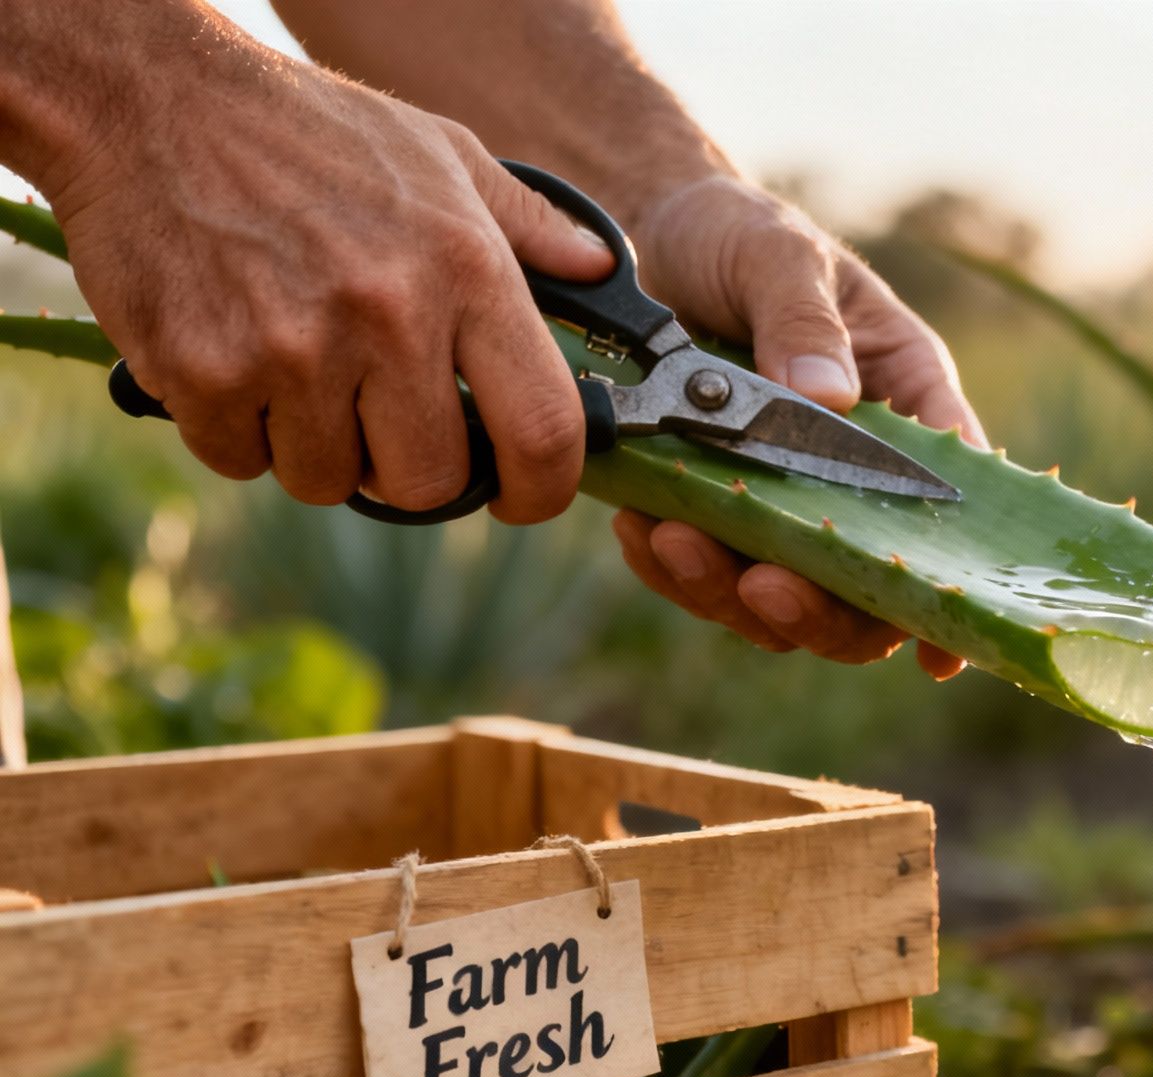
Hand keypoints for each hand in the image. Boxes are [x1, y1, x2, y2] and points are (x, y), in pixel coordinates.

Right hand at [43, 32, 613, 522]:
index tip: (523, 496)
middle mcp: (389, 317)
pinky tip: (236, 354)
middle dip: (412, 470)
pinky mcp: (203, 372)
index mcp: (466, 270)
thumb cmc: (310, 131)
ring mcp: (293, 350)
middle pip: (432, 483)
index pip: (544, 428)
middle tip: (383, 416)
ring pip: (330, 480)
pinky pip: (240, 459)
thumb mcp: (441, 155)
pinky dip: (239, 429)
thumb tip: (599, 271)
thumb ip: (529, 226)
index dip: (543, 489)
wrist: (148, 99)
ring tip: (301, 364)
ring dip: (319, 447)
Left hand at [608, 175, 983, 679]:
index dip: (953, 591)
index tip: (938, 649)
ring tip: (671, 541)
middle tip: (765, 584)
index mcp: (906, 405)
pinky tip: (640, 529)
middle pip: (869, 591)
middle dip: (821, 609)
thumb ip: (802, 318)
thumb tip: (830, 396)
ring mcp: (782, 505)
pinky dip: (672, 571)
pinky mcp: (711, 517)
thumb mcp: (776, 253)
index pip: (955, 513)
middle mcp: (853, 475)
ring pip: (783, 602)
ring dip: (731, 595)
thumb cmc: (738, 234)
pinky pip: (702, 578)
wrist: (639, 233)